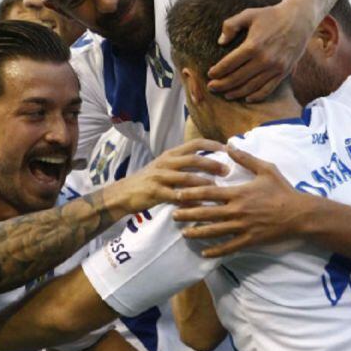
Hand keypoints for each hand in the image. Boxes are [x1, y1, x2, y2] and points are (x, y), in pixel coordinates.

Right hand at [110, 139, 227, 212]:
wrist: (124, 193)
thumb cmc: (148, 180)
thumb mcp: (164, 167)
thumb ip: (182, 164)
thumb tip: (207, 163)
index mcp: (170, 154)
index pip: (194, 143)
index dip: (211, 144)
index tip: (227, 149)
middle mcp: (166, 162)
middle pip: (193, 159)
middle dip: (212, 164)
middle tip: (227, 171)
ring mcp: (160, 177)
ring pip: (187, 178)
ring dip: (204, 183)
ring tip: (218, 188)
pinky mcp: (156, 192)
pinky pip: (177, 197)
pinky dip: (191, 202)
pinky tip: (201, 206)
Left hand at [173, 145, 322, 257]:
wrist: (299, 214)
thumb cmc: (282, 190)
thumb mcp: (265, 169)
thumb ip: (245, 158)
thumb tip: (230, 145)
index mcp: (238, 193)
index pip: (209, 194)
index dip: (192, 194)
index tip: (178, 194)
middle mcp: (237, 211)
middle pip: (207, 213)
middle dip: (188, 214)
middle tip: (173, 215)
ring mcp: (242, 227)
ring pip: (215, 232)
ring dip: (197, 233)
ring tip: (183, 233)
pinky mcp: (249, 240)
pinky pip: (229, 247)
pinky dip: (216, 251)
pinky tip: (204, 252)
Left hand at [206, 0, 315, 101]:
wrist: (299, 19)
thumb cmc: (271, 15)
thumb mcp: (248, 14)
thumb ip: (231, 25)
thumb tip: (220, 42)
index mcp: (253, 45)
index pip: (229, 64)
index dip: (217, 71)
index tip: (210, 74)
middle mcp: (264, 59)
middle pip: (237, 78)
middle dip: (222, 84)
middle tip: (212, 87)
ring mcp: (275, 68)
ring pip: (251, 87)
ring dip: (236, 92)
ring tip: (225, 94)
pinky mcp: (283, 72)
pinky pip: (268, 89)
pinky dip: (256, 96)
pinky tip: (246, 98)